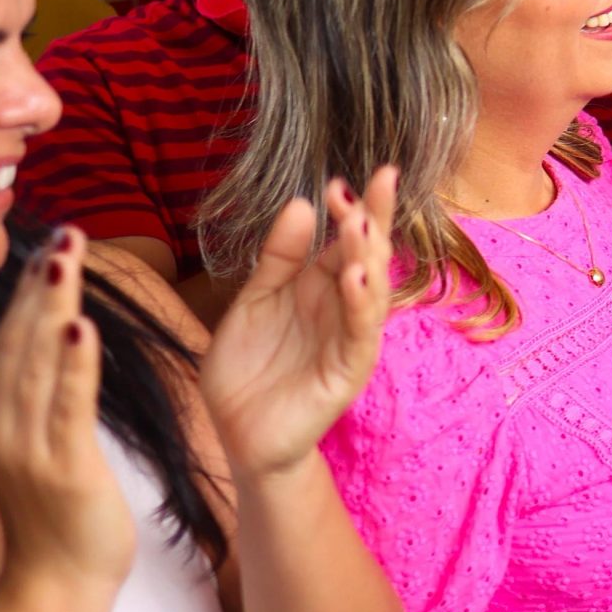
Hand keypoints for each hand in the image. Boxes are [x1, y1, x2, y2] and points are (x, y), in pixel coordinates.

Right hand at [0, 229, 133, 598]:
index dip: (27, 294)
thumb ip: (37, 399)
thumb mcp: (37, 447)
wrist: (59, 585)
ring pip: (39, 364)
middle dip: (40, 286)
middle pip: (19, 343)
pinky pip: (67, 407)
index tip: (47, 246)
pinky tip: (79, 327)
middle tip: (62, 233)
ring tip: (66, 258)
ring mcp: (28, 448)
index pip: (11, 345)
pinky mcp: (64, 468)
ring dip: (53, 307)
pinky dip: (73, 365)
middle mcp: (3, 427)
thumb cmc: (58, 514)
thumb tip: (45, 350)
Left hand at [200, 170, 395, 480]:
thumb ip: (279, 257)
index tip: (357, 174)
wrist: (234, 436)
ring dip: (369, 256)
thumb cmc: (248, 371)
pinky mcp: (347, 371)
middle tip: (376, 181)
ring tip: (363, 223)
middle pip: (369, 256)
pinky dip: (360, 304)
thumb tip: (303, 203)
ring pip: (372, 290)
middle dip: (374, 219)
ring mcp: (349, 339)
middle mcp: (343, 308)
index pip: (348, 239)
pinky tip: (355, 277)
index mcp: (322, 288)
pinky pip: (359, 333)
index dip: (355, 208)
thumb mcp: (254, 302)